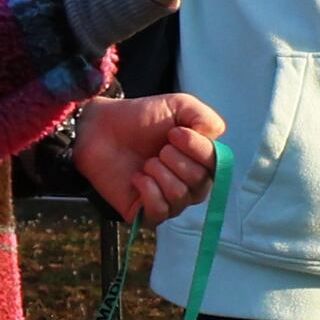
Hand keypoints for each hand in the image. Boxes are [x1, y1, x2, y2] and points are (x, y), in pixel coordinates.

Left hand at [73, 91, 225, 223]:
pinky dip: (148, 190)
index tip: (174, 133)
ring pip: (180, 196)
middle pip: (200, 182)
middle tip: (157, 149)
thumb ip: (204, 116)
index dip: (197, 149)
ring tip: (146, 162)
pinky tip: (137, 177)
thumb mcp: (178, 106)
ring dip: (160, 173)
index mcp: (201, 161)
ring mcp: (168, 200)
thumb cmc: (140, 118)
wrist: (101, 129)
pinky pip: (160, 212)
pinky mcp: (145, 213)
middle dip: (175, 160)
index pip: (217, 166)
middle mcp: (189, 184)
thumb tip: (218, 133)